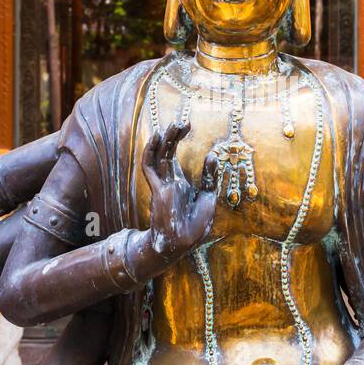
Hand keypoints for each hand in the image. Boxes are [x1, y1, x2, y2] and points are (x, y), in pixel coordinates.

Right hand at [141, 122, 217, 260]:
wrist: (183, 243)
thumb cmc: (195, 225)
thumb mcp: (209, 197)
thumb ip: (210, 176)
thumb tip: (213, 154)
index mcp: (179, 183)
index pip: (175, 156)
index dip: (179, 139)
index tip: (188, 125)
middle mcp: (168, 181)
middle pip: (166, 152)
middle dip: (172, 136)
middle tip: (181, 121)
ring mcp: (162, 184)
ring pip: (158, 157)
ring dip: (164, 141)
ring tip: (172, 125)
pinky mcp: (158, 189)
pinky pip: (150, 168)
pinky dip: (151, 152)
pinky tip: (156, 138)